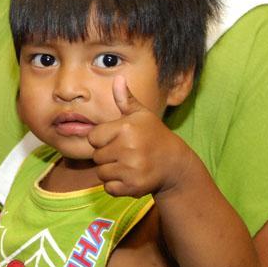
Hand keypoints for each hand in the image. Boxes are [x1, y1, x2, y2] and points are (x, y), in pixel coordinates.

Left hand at [88, 76, 193, 197]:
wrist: (174, 163)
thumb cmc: (153, 134)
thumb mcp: (141, 115)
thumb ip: (125, 99)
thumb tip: (118, 78)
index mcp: (125, 129)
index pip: (93, 137)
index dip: (103, 139)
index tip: (118, 139)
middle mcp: (128, 148)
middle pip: (96, 156)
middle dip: (107, 155)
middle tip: (125, 153)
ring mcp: (131, 169)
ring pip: (101, 173)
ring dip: (111, 171)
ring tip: (127, 164)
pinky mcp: (133, 186)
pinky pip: (109, 188)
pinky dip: (116, 185)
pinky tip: (129, 176)